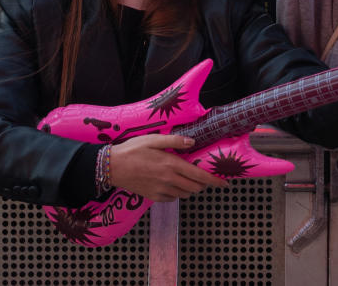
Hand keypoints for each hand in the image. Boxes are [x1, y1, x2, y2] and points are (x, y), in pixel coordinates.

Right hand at [109, 134, 224, 202]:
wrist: (112, 167)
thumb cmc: (132, 150)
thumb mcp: (153, 139)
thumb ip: (175, 140)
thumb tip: (193, 142)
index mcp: (171, 164)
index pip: (199, 176)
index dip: (214, 181)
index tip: (225, 183)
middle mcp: (169, 180)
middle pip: (195, 188)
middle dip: (203, 184)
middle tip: (203, 176)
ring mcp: (161, 190)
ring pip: (185, 194)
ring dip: (190, 188)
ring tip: (186, 178)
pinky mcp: (153, 197)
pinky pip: (172, 198)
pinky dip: (177, 193)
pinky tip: (171, 183)